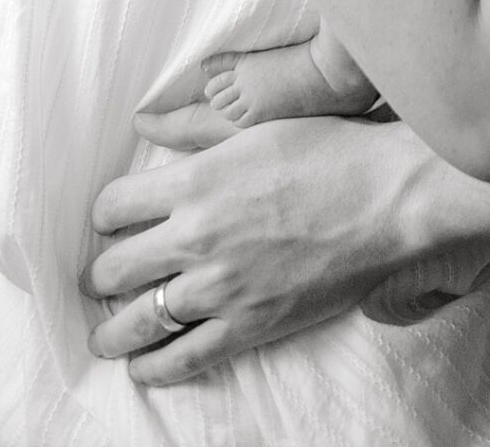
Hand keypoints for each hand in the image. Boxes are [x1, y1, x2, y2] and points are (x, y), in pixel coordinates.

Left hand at [84, 114, 489, 381]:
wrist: (389, 199)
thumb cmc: (331, 150)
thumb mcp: (258, 125)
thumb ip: (195, 128)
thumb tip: (146, 122)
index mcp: (195, 181)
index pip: (114, 206)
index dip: (107, 214)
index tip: (112, 221)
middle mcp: (196, 237)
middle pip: (114, 267)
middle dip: (100, 275)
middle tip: (100, 279)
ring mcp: (220, 287)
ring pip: (137, 320)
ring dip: (112, 331)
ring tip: (105, 335)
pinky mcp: (249, 325)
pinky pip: (182, 358)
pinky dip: (152, 367)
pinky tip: (142, 366)